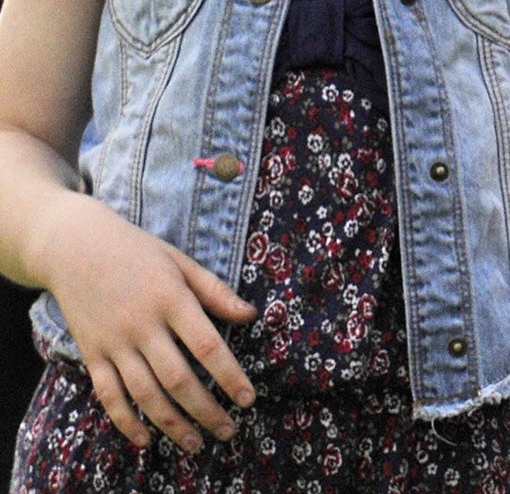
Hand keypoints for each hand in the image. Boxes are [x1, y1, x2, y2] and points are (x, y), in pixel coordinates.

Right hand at [40, 194, 255, 452]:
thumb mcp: (181, 262)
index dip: (230, 376)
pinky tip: (145, 439)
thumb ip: (215, 291)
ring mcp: (114, 343)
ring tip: (195, 443)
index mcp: (171, 299)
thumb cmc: (137, 252)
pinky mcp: (91, 354)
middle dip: (206, 410)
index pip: (208, 346)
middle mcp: (142, 326)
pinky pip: (108, 395)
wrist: (75, 248)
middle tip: (228, 431)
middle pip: (178, 378)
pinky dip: (125, 421)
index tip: (248, 399)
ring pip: (144, 394)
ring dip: (172, 423)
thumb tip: (250, 315)